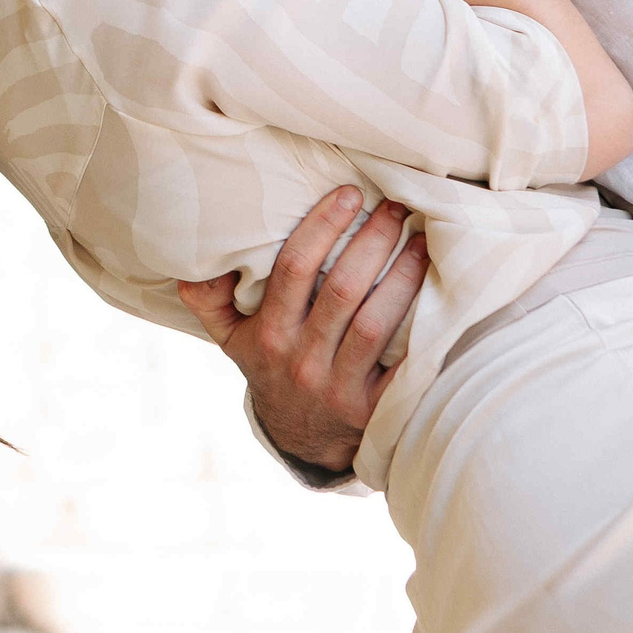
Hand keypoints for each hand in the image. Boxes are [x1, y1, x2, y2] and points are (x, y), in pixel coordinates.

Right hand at [178, 184, 428, 474]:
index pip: (294, 270)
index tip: (348, 193)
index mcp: (270, 335)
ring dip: (402, 275)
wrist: (302, 439)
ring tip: (421, 238)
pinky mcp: (375, 406)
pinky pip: (404, 362)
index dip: (322, 227)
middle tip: (395, 205)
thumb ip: (209, 301)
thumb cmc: (272, 368)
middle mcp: (303, 361)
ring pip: (376, 322)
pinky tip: (438, 290)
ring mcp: (340, 386)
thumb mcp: (231, 341)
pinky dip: (422, 326)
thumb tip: (194, 263)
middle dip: (373, 241)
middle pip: (343, 290)